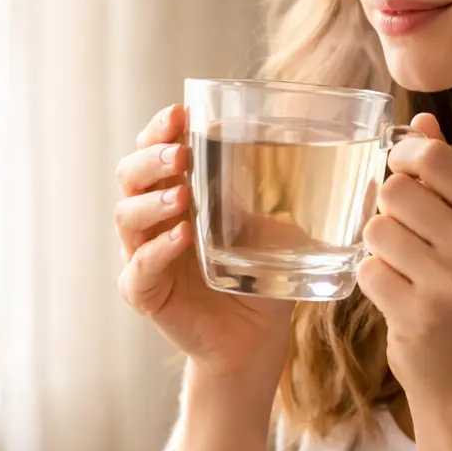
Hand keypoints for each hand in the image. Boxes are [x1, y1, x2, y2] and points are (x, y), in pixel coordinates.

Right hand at [114, 104, 293, 403]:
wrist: (259, 337)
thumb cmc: (263, 276)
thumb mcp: (275, 228)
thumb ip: (276, 196)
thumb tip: (325, 156)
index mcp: (180, 193)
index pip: (154, 150)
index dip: (159, 130)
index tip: (179, 113)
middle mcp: (154, 220)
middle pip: (130, 176)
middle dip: (151, 159)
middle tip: (180, 153)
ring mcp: (144, 256)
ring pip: (127, 217)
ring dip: (154, 201)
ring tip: (184, 195)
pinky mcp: (145, 293)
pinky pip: (138, 269)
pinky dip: (156, 251)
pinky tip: (183, 238)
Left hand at [358, 114, 451, 450]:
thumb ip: (443, 172)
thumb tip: (421, 120)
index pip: (432, 156)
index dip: (401, 159)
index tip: (400, 177)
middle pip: (395, 189)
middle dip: (386, 211)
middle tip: (405, 239)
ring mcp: (450, 281)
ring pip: (375, 229)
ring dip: (377, 249)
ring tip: (401, 270)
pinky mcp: (418, 313)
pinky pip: (367, 270)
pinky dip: (371, 281)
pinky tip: (395, 297)